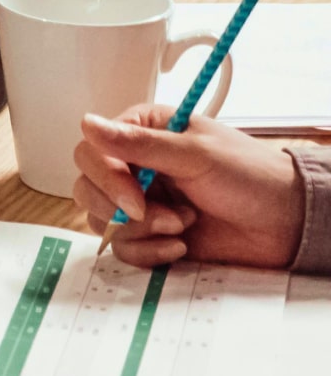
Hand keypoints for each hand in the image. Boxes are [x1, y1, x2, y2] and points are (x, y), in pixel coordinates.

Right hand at [72, 106, 305, 267]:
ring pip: (101, 220)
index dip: (104, 175)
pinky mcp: (153, 237)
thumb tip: (86, 123)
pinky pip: (126, 248)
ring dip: (139, 230)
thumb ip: (139, 144)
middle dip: (117, 207)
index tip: (133, 197)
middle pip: (88, 186)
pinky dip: (149, 252)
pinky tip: (180, 246)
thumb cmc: (250, 176)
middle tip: (152, 214)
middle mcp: (135, 167)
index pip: (92, 149)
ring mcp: (142, 204)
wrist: (288, 224)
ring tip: (179, 226)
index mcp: (141, 133)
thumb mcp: (195, 154)